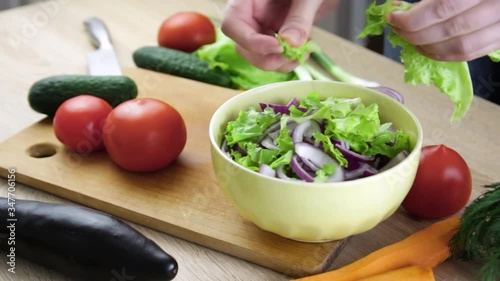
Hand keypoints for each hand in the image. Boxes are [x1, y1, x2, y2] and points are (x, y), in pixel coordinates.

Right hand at [221, 0, 339, 71]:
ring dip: (279, 63)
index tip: (277, 46)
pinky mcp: (274, 36)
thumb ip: (299, 16)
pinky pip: (274, 56)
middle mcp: (250, 14)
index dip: (250, 41)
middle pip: (243, 45)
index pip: (232, 23)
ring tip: (301, 54)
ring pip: (258, 56)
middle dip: (265, 58)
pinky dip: (288, 60)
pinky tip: (304, 52)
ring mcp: (262, 27)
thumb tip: (290, 43)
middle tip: (290, 57)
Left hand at [387, 0, 499, 60]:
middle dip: (415, 33)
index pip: (442, 7)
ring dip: (428, 46)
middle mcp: (497, 6)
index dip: (413, 17)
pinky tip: (428, 47)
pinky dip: (445, 54)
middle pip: (449, 29)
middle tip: (398, 27)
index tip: (393, 15)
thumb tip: (403, 8)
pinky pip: (472, 52)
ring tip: (410, 38)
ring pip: (460, 45)